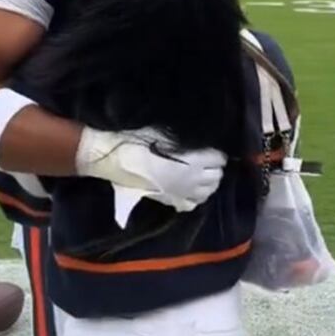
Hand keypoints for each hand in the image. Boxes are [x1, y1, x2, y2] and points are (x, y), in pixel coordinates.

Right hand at [75, 126, 225, 209]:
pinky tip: (189, 189)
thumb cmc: (138, 139)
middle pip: (217, 175)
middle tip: (204, 160)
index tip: (208, 147)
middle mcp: (194, 178)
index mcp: (196, 159)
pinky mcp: (171, 201)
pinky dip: (195, 197)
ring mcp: (183, 192)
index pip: (219, 158)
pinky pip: (192, 204)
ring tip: (199, 174)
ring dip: (208, 182)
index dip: (215, 152)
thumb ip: (187, 138)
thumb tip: (199, 138)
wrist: (114, 157)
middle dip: (214, 167)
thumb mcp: (165, 131)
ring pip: (209, 191)